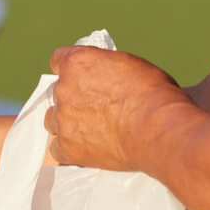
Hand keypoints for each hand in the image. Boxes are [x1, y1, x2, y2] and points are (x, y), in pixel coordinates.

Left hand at [44, 45, 182, 170]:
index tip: (78, 77)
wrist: (157, 128)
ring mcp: (63, 120)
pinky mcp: (68, 148)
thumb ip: (106, 70)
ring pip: (52, 120)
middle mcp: (64, 89)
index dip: (69, 70)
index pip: (58, 60)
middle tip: (94, 108)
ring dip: (65, 124)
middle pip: (57, 93)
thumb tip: (104, 78)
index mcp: (78, 63)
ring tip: (88, 130)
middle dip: (72, 99)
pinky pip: (56, 149)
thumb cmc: (152, 93)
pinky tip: (84, 149)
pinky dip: (68, 149)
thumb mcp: (129, 65)